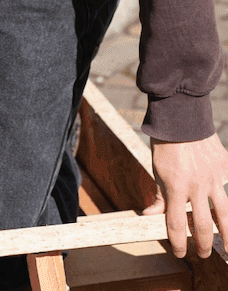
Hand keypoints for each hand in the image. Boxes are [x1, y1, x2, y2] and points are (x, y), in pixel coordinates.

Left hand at [144, 134, 227, 257]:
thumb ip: (158, 195)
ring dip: (226, 234)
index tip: (180, 253)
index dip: (178, 243)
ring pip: (224, 214)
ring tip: (227, 248)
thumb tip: (149, 216)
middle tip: (204, 253)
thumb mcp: (157, 169)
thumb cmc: (165, 143)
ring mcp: (213, 178)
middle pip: (201, 225)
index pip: (175, 224)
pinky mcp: (224, 167)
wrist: (182, 116)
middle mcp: (196, 186)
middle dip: (202, 245)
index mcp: (175, 187)